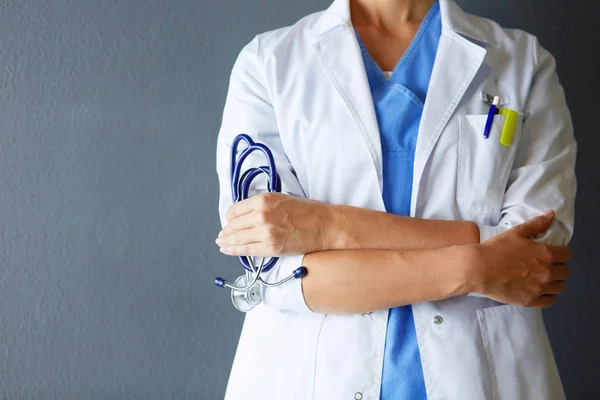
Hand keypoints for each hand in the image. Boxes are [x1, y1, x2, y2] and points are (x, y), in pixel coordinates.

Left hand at [216, 193, 334, 256]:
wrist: (325, 225)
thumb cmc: (308, 211)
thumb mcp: (281, 199)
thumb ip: (262, 205)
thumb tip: (245, 214)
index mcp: (263, 200)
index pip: (236, 210)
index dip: (230, 217)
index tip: (229, 221)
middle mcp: (262, 215)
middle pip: (234, 225)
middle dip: (227, 231)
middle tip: (222, 235)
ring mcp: (265, 233)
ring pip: (238, 239)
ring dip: (227, 241)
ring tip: (221, 243)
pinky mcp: (271, 248)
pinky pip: (247, 250)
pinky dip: (234, 250)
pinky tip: (227, 249)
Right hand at [468, 210, 570, 307]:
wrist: (478, 268)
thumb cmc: (496, 248)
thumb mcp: (515, 232)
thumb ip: (536, 224)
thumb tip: (552, 214)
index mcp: (546, 254)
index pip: (567, 255)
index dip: (560, 253)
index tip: (551, 254)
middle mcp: (547, 272)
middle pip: (565, 272)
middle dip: (557, 267)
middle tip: (544, 265)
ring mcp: (539, 288)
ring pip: (560, 287)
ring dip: (554, 281)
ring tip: (542, 278)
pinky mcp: (531, 300)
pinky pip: (550, 300)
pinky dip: (548, 295)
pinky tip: (539, 289)